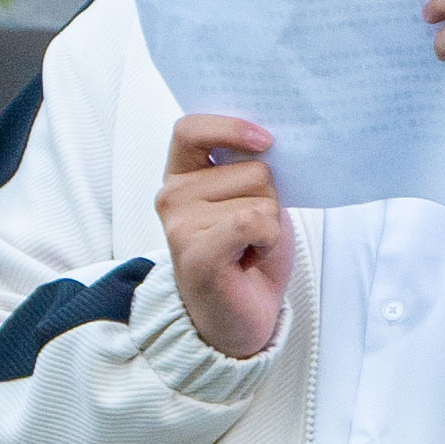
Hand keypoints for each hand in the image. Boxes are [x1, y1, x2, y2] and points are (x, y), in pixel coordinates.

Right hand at [158, 117, 294, 360]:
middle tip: (252, 230)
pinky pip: (255, 221)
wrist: (241, 316)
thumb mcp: (250, 197)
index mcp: (183, 175)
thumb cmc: (248, 254)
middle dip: (271, 197)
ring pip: (261, 196)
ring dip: (270, 224)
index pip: (191, 128)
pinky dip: (268, 240)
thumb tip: (270, 141)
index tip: (265, 140)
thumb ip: (248, 166)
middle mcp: (173, 195)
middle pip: (253, 166)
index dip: (231, 126)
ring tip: (249, 247)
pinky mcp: (196, 252)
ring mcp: (179, 224)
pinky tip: (250, 258)